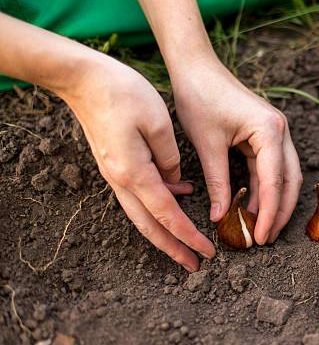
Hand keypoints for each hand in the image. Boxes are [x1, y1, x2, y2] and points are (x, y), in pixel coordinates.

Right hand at [60, 55, 214, 271]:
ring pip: (141, 214)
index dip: (188, 236)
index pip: (167, 215)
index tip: (207, 252)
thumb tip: (177, 182)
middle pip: (150, 226)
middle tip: (195, 265)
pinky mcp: (115, 165)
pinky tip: (179, 197)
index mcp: (135, 173)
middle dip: (173, 248)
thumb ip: (171, 158)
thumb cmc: (123, 93)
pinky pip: (138, 195)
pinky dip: (158, 205)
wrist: (84, 79)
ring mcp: (115, 174)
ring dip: (164, 232)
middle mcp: (121, 180)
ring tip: (186, 244)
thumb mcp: (158, 123)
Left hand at [171, 60, 302, 243]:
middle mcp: (280, 131)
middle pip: (290, 180)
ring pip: (284, 176)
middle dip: (281, 212)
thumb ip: (218, 182)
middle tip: (266, 239)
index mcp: (270, 131)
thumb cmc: (199, 97)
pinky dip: (264, 188)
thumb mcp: (207, 144)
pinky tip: (253, 206)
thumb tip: (221, 216)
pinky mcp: (265, 134)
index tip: (261, 237)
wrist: (196, 67)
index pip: (274, 181)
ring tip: (261, 228)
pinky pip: (271, 167)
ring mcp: (276, 132)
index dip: (269, 213)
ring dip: (274, 202)